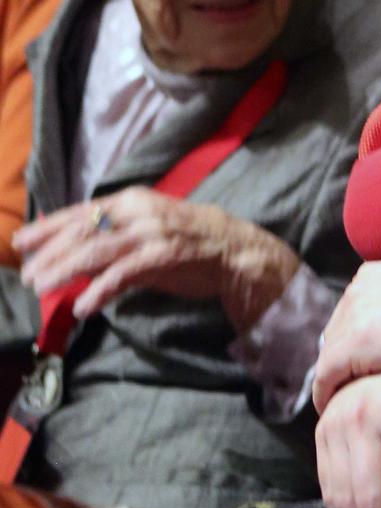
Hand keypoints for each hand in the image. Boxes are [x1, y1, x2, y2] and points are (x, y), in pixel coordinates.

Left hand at [12, 190, 299, 330]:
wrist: (233, 249)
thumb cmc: (185, 239)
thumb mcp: (145, 228)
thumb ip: (112, 236)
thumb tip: (71, 251)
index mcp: (130, 200)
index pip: (80, 212)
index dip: (47, 228)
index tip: (21, 242)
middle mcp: (137, 212)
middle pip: (82, 231)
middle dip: (50, 254)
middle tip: (28, 276)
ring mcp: (150, 233)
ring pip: (95, 251)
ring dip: (64, 271)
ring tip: (43, 288)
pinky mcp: (162, 257)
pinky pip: (122, 275)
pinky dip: (98, 292)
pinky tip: (82, 308)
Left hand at [312, 255, 380, 412]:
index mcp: (375, 272)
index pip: (349, 311)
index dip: (352, 338)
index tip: (358, 362)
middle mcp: (359, 288)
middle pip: (336, 331)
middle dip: (341, 358)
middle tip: (346, 388)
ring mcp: (355, 314)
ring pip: (329, 353)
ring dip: (334, 377)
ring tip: (340, 402)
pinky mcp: (356, 344)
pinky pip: (326, 374)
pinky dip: (325, 392)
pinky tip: (331, 408)